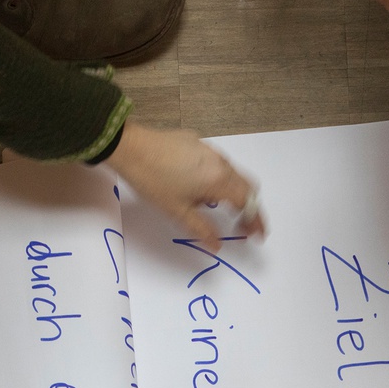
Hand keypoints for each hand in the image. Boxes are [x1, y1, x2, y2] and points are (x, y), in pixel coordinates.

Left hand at [106, 124, 264, 247]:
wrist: (130, 148)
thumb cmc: (153, 182)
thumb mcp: (177, 211)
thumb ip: (202, 229)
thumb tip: (217, 245)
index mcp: (219, 180)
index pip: (248, 202)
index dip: (255, 220)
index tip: (258, 235)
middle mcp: (220, 161)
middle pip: (247, 185)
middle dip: (249, 206)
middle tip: (244, 224)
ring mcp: (209, 149)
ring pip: (232, 172)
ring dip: (233, 191)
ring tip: (219, 207)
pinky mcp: (196, 141)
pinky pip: (216, 162)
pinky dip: (218, 177)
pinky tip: (199, 186)